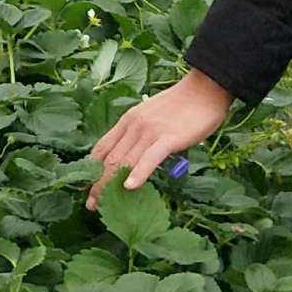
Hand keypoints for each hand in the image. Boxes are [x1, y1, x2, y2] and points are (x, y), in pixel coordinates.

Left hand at [87, 69, 232, 208]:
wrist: (206, 87)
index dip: (91, 169)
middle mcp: (133, 126)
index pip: (102, 148)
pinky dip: (138, 173)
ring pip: (124, 161)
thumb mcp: (151, 116)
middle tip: (90, 205)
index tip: (85, 187)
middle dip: (96, 184)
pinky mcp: (169, 138)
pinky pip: (150, 158)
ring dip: (109, 184)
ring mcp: (150, 132)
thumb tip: (134, 156)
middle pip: (109, 159)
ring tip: (100, 204)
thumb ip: (140, 134)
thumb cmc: (183, 105)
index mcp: (128, 121)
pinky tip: (129, 187)